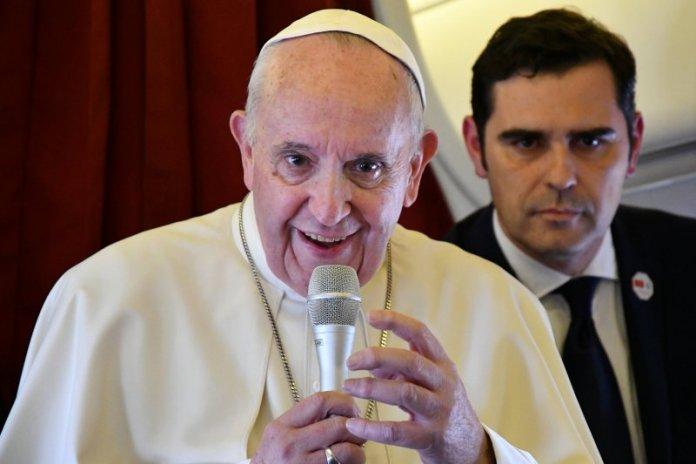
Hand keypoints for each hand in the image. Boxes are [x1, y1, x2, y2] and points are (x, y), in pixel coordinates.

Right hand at [251, 391, 365, 463]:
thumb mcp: (279, 437)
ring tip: (356, 450)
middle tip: (358, 432)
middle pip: (338, 424)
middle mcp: (291, 444)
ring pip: (346, 449)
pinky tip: (349, 463)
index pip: (320, 401)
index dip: (343, 402)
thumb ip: (302, 422)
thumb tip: (336, 409)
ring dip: (358, 449)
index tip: (351, 408)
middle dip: (355, 427)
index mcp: (282, 427)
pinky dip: (354, 463)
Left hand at [343, 310, 493, 463]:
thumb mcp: (427, 382)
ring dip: (372, 388)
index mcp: (441, 364)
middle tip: (352, 361)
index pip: (420, 334)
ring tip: (349, 386)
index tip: (371, 316)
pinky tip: (354, 424)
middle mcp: (443, 383)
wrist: (467, 445)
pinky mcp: (430, 437)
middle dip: (378, 356)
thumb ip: (400, 370)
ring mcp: (438, 410)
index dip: (396, 321)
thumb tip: (371, 363)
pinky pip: (398, 432)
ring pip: (405, 393)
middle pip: (411, 361)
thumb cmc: (442, 407)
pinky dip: (373, 428)